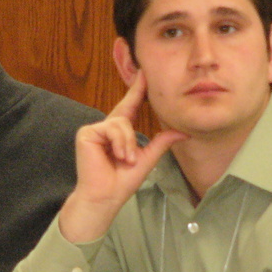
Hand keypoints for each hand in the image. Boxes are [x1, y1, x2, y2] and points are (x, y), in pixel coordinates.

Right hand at [59, 70, 186, 242]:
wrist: (106, 196)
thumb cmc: (123, 181)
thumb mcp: (147, 158)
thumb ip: (162, 142)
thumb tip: (183, 132)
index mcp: (120, 132)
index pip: (130, 106)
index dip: (137, 90)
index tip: (144, 74)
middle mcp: (107, 128)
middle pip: (126, 111)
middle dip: (135, 99)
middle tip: (144, 81)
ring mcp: (95, 130)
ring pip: (121, 122)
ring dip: (128, 143)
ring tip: (126, 160)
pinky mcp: (87, 133)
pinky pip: (111, 128)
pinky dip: (119, 143)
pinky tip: (118, 156)